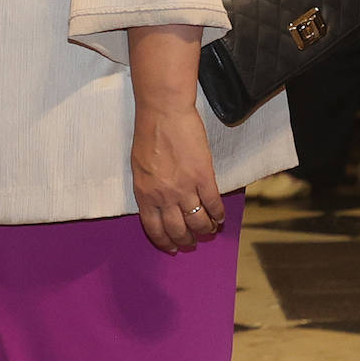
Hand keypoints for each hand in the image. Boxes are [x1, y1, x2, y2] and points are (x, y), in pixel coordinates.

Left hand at [131, 103, 224, 253]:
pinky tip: (220, 218)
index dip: (165, 242)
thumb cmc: (148, 134)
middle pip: (178, 230)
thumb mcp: (139, 166)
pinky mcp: (204, 177)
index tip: (172, 248)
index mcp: (144, 192)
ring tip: (209, 230)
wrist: (163, 112)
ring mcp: (185, 188)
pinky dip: (219, 215)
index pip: (154, 228)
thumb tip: (157, 206)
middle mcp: (164, 195)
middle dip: (187, 241)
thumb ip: (148, 188)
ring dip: (206, 230)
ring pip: (199, 222)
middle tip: (193, 242)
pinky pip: (214, 205)